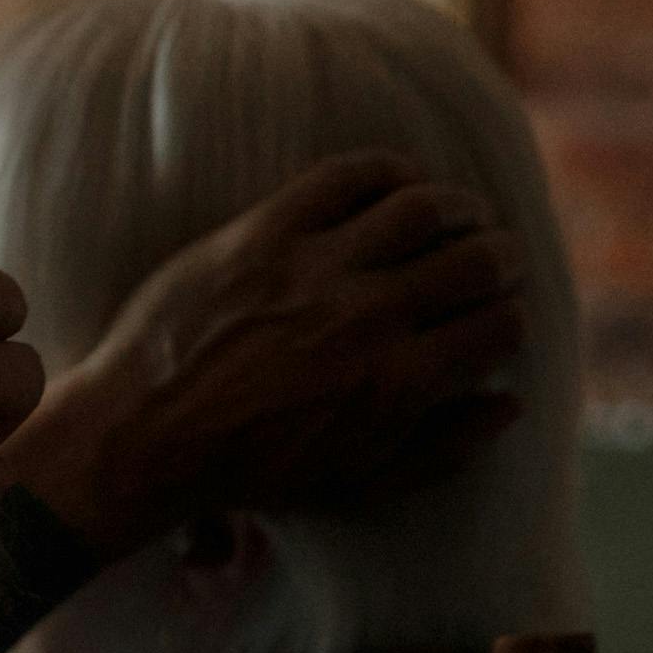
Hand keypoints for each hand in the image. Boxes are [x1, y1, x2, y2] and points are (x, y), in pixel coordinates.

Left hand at [0, 149, 528, 553]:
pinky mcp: (262, 233)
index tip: (500, 314)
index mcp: (397, 383)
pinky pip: (345, 177)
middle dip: (501, 258)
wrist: (142, 437)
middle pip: (475, 261)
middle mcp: (367, 319)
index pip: (497, 327)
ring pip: (424, 208)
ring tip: (462, 214)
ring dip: (460, 207)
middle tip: (497, 256)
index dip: (511, 318)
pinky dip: (388, 170)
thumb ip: (442, 448)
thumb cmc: (249, 468)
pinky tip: (400, 182)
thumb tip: (511, 401)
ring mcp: (314, 269)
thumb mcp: (356, 481)